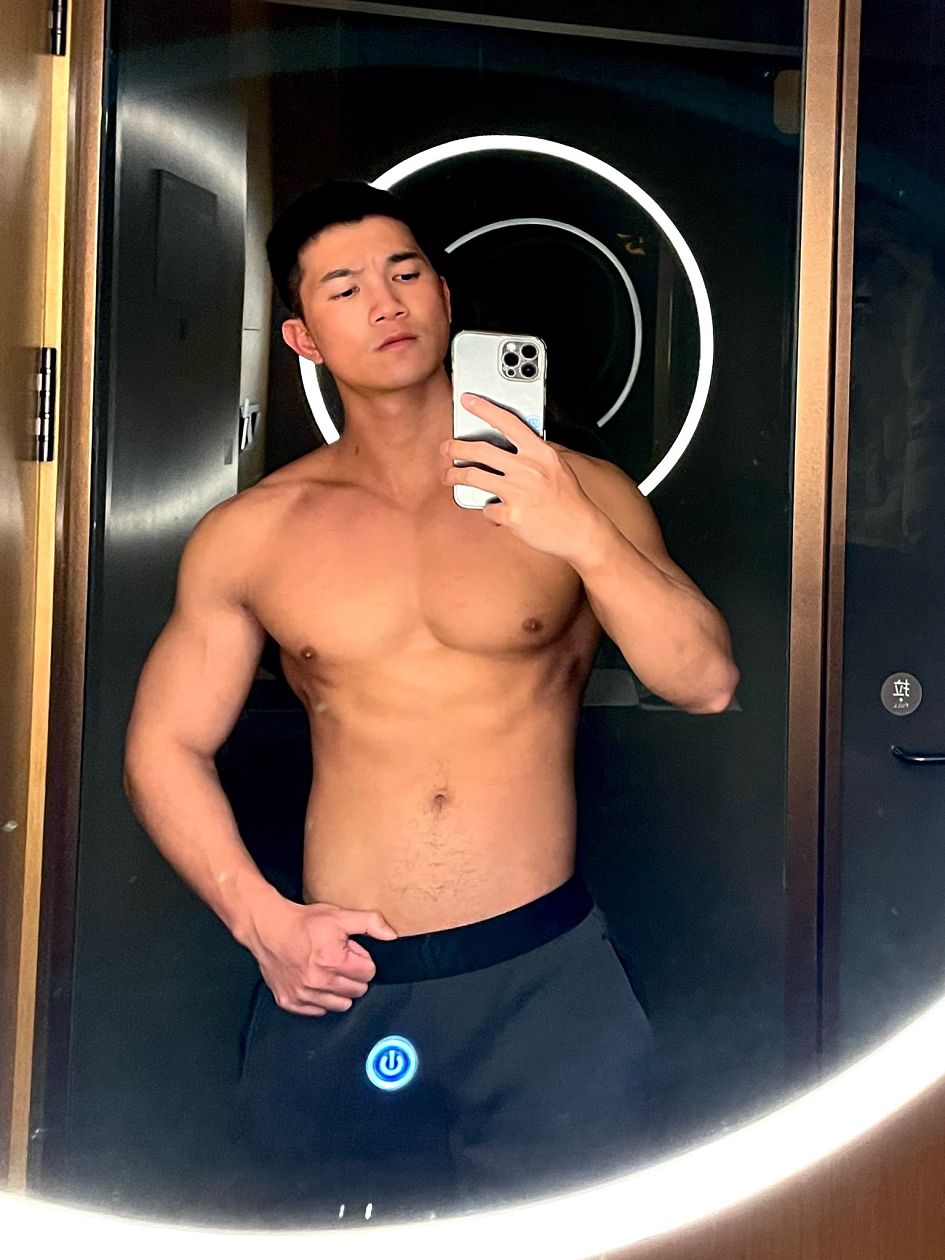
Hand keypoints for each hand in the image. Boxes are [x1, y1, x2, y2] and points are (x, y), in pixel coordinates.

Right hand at [247, 896, 397, 1016]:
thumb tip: (392, 935)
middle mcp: (318, 981)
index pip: (368, 972)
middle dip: (353, 975)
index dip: (361, 959)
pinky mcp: (289, 1001)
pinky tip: (314, 981)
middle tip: (338, 960)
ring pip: (340, 1005)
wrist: (268, 928)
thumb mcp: (340, 916)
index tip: (349, 951)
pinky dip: (319, 999)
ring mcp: (302, 994)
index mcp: (333, 961)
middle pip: (357, 991)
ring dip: (338, 990)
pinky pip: (317, 1011)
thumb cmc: (303, 922)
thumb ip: (369, 923)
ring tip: (327, 971)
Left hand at [441, 393, 603, 561]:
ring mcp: (518, 491)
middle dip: (455, 447)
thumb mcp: (557, 466)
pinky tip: (495, 512)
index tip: (467, 400)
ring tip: (449, 477)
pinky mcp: (512, 514)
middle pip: (480, 450)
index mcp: (540, 452)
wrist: (580, 530)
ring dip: (454, 476)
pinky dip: (488, 511)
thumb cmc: (569, 500)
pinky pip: (487, 509)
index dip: (485, 408)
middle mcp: (527, 468)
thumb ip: (535, 453)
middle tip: (446, 448)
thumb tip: (513, 445)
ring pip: (473, 476)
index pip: (508, 422)